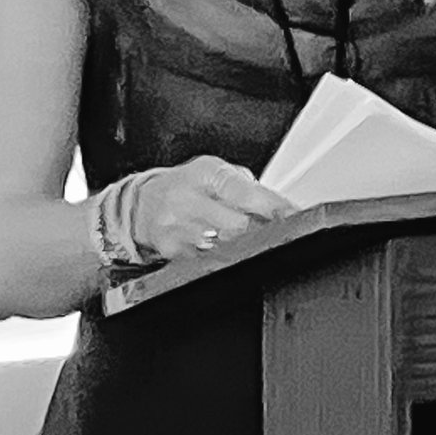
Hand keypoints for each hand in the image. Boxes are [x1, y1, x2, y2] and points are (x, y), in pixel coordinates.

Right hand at [128, 155, 296, 261]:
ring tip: (256, 247)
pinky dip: (223, 260)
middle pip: (238, 226)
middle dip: (263, 232)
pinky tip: (230, 257)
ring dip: (245, 249)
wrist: (141, 204)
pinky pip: (206, 262)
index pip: (247, 192)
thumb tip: (278, 205)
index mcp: (207, 174)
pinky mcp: (172, 253)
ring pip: (224, 248)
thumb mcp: (215, 172)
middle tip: (279, 235)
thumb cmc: (186, 185)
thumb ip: (245, 186)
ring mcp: (179, 229)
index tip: (293, 216)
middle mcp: (190, 200)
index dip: (274, 207)